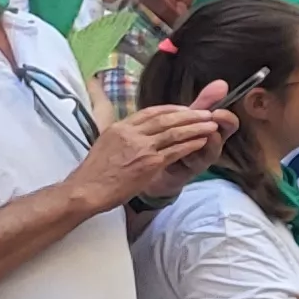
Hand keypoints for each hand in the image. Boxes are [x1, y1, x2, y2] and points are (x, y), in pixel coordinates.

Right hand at [76, 100, 234, 210]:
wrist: (87, 190)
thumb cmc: (95, 172)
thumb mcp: (105, 143)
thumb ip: (123, 135)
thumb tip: (136, 130)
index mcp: (120, 127)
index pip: (151, 111)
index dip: (172, 108)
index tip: (186, 108)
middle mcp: (131, 134)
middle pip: (167, 119)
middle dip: (190, 115)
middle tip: (207, 112)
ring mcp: (141, 148)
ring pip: (175, 132)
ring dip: (196, 127)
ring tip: (211, 124)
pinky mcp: (150, 163)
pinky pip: (176, 150)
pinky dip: (192, 144)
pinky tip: (202, 141)